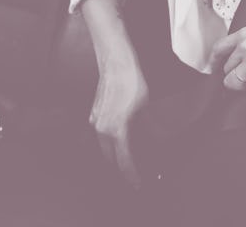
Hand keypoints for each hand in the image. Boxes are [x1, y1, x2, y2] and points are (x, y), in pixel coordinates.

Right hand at [89, 60, 148, 187]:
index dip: (131, 174)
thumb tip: (150, 138)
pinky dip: (110, 141)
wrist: (115, 63)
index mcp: (116, 130)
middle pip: (110, 157)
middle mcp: (102, 128)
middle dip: (121, 166)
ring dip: (114, 153)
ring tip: (129, 156)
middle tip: (134, 172)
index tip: (137, 183)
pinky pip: (101, 134)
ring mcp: (96, 120)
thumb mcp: (144, 107)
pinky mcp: (95, 113)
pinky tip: (120, 138)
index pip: (124, 160)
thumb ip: (145, 127)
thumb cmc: (130, 82)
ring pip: (104, 146)